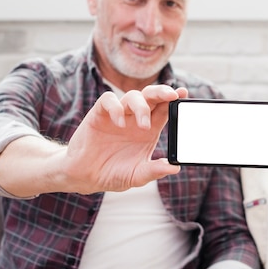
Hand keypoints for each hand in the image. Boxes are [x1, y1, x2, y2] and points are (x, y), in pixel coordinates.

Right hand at [62, 85, 187, 193]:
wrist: (85, 176)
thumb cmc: (113, 174)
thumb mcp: (136, 175)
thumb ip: (154, 171)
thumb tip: (175, 168)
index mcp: (149, 130)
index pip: (165, 109)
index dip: (174, 99)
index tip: (183, 93)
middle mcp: (135, 118)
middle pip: (151, 96)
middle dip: (162, 92)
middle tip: (171, 95)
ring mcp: (118, 115)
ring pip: (133, 96)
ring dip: (141, 106)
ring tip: (144, 125)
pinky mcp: (99, 114)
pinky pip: (108, 100)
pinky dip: (116, 107)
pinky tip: (119, 122)